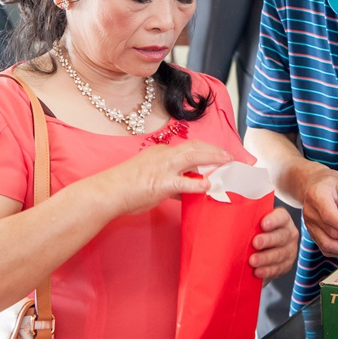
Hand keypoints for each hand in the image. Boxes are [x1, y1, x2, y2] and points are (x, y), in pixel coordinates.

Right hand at [100, 140, 232, 216]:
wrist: (108, 192)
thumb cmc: (126, 188)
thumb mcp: (152, 180)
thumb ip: (172, 184)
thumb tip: (187, 190)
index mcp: (161, 152)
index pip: (188, 147)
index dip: (206, 150)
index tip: (218, 155)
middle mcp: (164, 155)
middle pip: (195, 146)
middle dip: (214, 150)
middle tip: (229, 156)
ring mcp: (163, 168)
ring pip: (193, 156)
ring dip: (213, 158)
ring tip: (227, 163)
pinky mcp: (161, 183)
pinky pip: (184, 182)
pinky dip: (198, 183)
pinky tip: (208, 186)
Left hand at [249, 206, 298, 280]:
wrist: (263, 248)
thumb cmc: (255, 231)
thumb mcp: (254, 222)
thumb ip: (247, 219)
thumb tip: (228, 215)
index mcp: (283, 219)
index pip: (281, 217)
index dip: (274, 220)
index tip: (263, 224)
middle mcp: (289, 233)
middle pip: (281, 236)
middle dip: (268, 240)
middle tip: (255, 243)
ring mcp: (290, 250)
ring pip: (280, 254)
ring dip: (265, 258)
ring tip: (252, 261)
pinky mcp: (286, 264)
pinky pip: (278, 268)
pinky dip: (267, 271)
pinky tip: (257, 272)